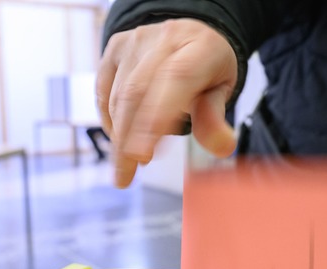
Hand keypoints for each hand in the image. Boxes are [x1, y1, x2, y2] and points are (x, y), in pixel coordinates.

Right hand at [97, 19, 238, 187]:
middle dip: (127, 139)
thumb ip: (215, 119)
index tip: (143, 154)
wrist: (191, 34)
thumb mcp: (222, 91)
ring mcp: (136, 41)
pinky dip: (110, 120)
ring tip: (129, 163)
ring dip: (119, 135)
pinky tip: (121, 140)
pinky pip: (104, 90)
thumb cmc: (207, 68)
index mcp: (201, 48)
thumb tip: (222, 147)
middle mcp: (166, 39)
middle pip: (137, 91)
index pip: (177, 79)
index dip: (156, 117)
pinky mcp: (115, 48)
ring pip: (118, 95)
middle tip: (125, 175)